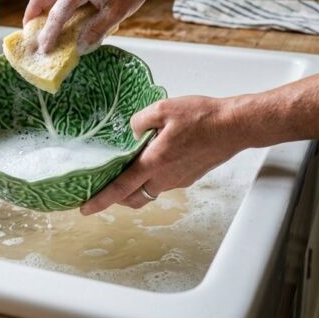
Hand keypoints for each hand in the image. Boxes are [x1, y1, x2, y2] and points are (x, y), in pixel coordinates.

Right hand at [24, 0, 162, 53]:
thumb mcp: (117, 13)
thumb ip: (96, 30)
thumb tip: (80, 47)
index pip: (58, 15)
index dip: (49, 34)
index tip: (43, 49)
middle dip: (32, 15)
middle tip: (30, 33)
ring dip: (38, 4)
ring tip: (38, 21)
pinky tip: (54, 6)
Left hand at [80, 95, 259, 214]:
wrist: (234, 126)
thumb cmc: (202, 117)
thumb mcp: (163, 109)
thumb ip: (140, 120)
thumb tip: (131, 129)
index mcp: (154, 163)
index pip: (121, 187)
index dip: (101, 199)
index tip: (84, 208)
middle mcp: (165, 178)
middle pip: (133, 196)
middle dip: (117, 196)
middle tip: (104, 186)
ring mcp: (178, 180)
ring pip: (149, 190)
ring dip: (136, 185)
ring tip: (128, 168)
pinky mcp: (189, 176)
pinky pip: (164, 182)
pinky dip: (153, 177)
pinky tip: (154, 157)